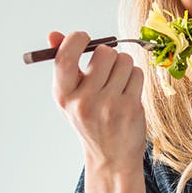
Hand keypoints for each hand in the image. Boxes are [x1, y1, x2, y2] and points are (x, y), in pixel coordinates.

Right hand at [49, 31, 145, 168]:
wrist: (111, 157)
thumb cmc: (91, 121)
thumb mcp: (71, 97)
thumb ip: (64, 65)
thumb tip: (53, 35)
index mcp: (63, 96)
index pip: (65, 57)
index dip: (76, 40)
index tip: (84, 38)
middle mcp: (84, 101)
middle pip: (104, 53)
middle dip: (109, 55)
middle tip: (107, 69)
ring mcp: (109, 105)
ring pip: (124, 61)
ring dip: (124, 67)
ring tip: (118, 84)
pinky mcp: (130, 108)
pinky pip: (137, 74)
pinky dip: (135, 78)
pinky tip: (128, 92)